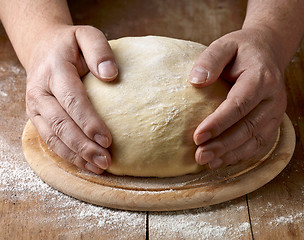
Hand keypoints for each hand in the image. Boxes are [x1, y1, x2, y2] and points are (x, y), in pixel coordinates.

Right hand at [26, 25, 117, 173]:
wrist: (43, 49)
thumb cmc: (70, 45)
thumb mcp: (86, 35)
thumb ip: (99, 50)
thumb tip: (110, 75)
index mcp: (54, 71)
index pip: (72, 100)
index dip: (89, 122)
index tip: (107, 139)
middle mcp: (40, 92)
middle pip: (61, 124)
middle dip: (84, 146)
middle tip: (106, 160)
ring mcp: (35, 107)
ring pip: (54, 138)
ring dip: (76, 156)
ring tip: (99, 167)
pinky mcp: (37, 118)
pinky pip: (51, 140)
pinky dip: (68, 155)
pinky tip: (85, 163)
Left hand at [190, 27, 286, 168]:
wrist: (267, 51)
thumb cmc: (242, 49)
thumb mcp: (225, 45)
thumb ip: (210, 59)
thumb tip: (195, 81)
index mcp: (261, 78)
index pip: (239, 105)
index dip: (218, 123)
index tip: (197, 136)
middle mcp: (273, 98)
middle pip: (248, 127)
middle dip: (223, 145)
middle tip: (199, 156)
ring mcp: (275, 112)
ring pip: (255, 140)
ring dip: (231, 154)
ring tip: (208, 163)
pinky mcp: (272, 121)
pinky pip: (259, 143)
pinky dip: (241, 155)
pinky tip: (222, 161)